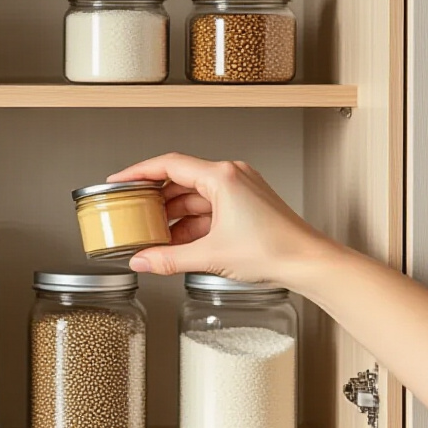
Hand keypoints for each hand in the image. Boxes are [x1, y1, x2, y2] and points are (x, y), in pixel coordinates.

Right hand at [107, 152, 330, 285]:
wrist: (309, 263)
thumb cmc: (274, 250)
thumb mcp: (211, 256)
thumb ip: (169, 258)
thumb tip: (142, 260)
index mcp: (222, 177)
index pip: (169, 165)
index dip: (138, 172)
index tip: (119, 180)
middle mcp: (231, 176)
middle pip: (180, 180)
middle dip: (155, 200)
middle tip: (133, 212)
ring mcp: (240, 189)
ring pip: (194, 196)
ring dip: (173, 215)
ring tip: (154, 234)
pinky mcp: (246, 204)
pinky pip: (209, 207)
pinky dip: (192, 222)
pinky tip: (179, 241)